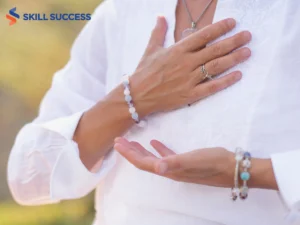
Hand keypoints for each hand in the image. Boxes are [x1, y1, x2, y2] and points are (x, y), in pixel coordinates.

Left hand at [114, 137, 234, 186]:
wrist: (231, 167)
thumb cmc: (213, 162)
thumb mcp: (194, 160)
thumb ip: (175, 163)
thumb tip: (157, 167)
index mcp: (168, 170)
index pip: (143, 163)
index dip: (129, 154)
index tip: (117, 144)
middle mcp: (169, 170)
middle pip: (144, 162)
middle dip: (130, 152)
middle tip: (118, 141)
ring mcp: (177, 167)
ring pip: (153, 159)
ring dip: (141, 151)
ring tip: (131, 142)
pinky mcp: (185, 162)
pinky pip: (166, 155)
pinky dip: (158, 149)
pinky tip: (154, 143)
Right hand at [130, 16, 251, 117]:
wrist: (137, 95)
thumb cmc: (143, 72)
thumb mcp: (151, 49)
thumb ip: (158, 32)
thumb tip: (161, 17)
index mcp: (177, 50)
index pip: (203, 35)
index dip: (220, 28)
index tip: (233, 23)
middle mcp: (186, 63)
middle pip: (215, 49)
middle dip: (233, 41)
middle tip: (248, 36)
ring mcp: (189, 79)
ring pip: (216, 66)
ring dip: (234, 58)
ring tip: (247, 52)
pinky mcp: (190, 94)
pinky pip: (211, 87)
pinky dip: (225, 81)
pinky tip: (238, 75)